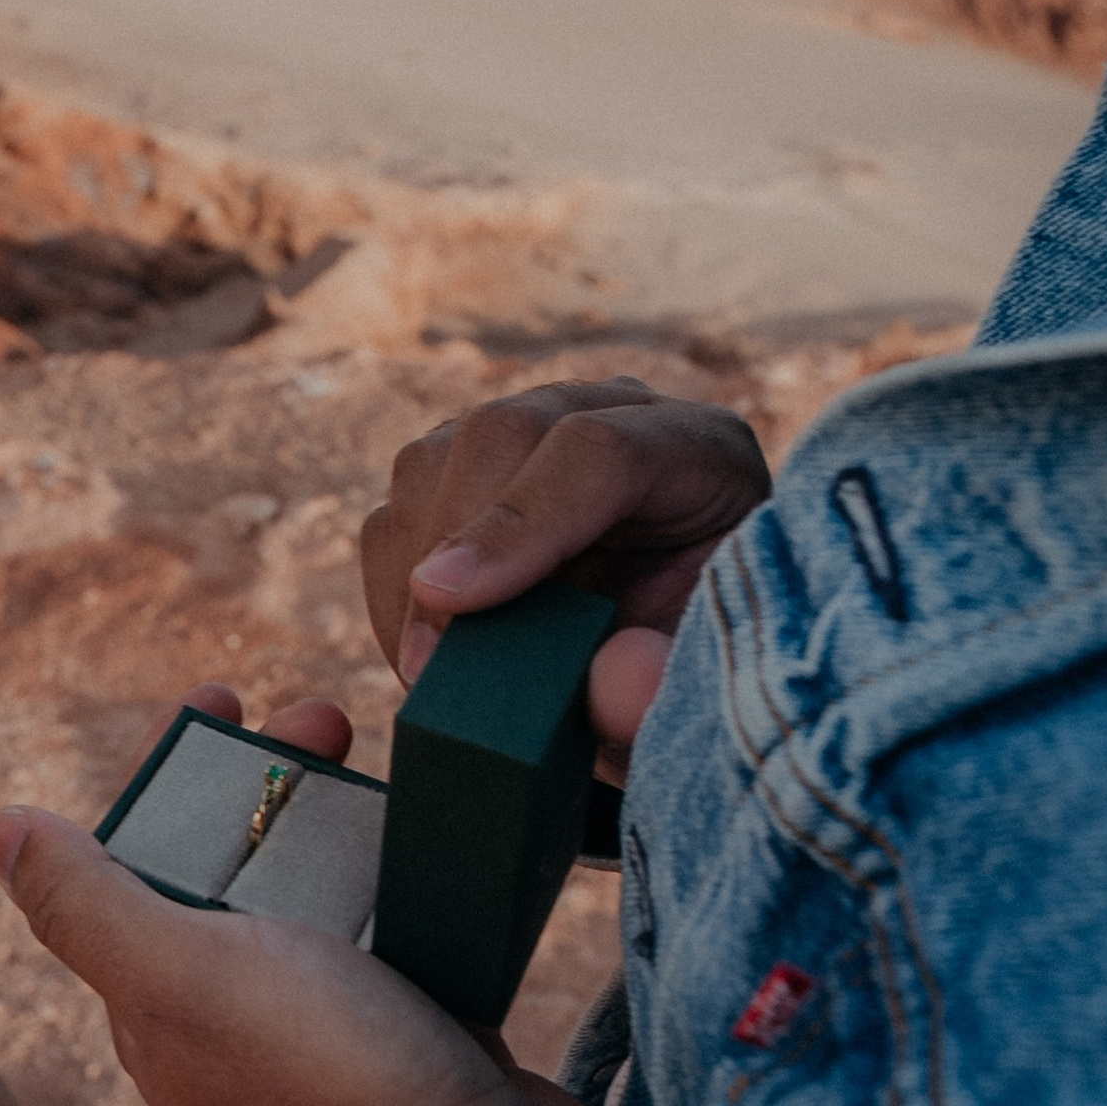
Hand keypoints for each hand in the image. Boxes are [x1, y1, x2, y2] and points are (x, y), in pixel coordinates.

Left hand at [0, 686, 643, 1105]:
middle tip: (328, 715)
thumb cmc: (331, 1088)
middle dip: (272, 777)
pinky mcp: (424, 1044)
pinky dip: (421, 879)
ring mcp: (339, 1036)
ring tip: (393, 755)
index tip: (224, 697)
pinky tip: (449, 834)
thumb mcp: (182, 976)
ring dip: (349, 816)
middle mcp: (242, 1022)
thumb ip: (85, 906)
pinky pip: (408, 937)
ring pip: (328, 897)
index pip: (141, 865)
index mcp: (163, 1007)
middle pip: (240, 869)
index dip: (171, 775)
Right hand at [361, 381, 769, 764]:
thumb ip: (672, 685)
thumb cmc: (705, 665)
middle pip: (501, 434)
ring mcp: (533, 433)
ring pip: (432, 462)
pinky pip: (398, 509)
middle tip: (428, 668)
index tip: (449, 598)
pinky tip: (426, 655)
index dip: (522, 521)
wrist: (681, 653)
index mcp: (699, 450)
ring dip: (410, 572)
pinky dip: (392, 588)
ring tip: (433, 676)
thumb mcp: (714, 680)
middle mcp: (613, 414)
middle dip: (451, 548)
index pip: (599, 449)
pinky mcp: (469, 471)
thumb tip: (612, 692)